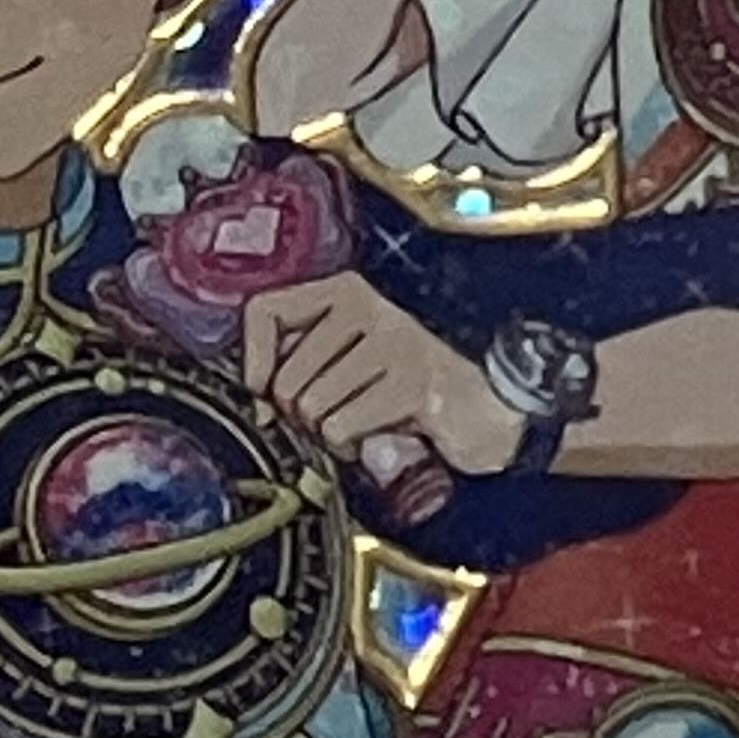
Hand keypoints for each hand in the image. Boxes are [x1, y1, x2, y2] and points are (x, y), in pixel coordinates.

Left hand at [242, 273, 522, 478]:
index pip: (263, 310)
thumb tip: (257, 395)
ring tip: (364, 424)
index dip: (252, 360)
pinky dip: (352, 447)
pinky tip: (380, 436)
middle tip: (336, 418)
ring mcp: (392, 341)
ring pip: (312, 406)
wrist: (486, 410)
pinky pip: (343, 426)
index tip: (262, 390)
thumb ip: (302, 363)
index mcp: (344, 290)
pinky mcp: (411, 382)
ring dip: (330, 434)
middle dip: (301, 415)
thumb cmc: (408, 388)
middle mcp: (366, 304)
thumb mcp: (349, 361)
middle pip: (285, 376)